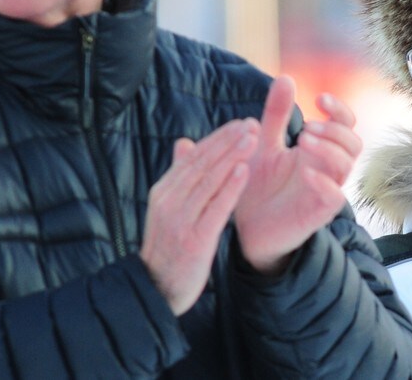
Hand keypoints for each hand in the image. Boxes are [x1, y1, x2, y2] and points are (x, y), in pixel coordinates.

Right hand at [140, 120, 255, 314]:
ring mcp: (179, 220)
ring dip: (233, 156)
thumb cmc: (170, 247)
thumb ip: (179, 177)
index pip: (193, 156)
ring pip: (209, 180)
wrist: (158, 289)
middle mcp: (168, 201)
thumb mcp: (169, 209)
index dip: (218, 138)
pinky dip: (230, 187)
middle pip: (202, 163)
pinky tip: (245, 171)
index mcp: (163, 191)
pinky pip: (215, 208)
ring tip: (253, 138)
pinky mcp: (193, 239)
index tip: (240, 123)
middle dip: (229, 141)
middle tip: (252, 124)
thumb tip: (184, 142)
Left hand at [233, 76, 361, 275]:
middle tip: (306, 128)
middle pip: (354, 143)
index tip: (319, 99)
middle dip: (334, 130)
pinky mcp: (316, 214)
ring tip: (301, 142)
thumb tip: (286, 77)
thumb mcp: (263, 143)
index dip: (340, 110)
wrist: (245, 228)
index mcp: (317, 149)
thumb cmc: (259, 185)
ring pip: (346, 166)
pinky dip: (323, 182)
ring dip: (328, 149)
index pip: (345, 125)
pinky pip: (334, 197)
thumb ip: (276, 114)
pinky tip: (304, 172)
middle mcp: (326, 169)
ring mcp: (324, 191)